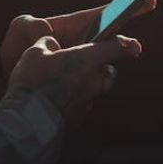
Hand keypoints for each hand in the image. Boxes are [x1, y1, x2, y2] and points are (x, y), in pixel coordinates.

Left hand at [0, 0, 156, 76]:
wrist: (11, 80)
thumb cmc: (16, 48)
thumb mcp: (20, 29)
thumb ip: (31, 25)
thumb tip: (48, 32)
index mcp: (75, 27)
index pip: (104, 15)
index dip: (126, 7)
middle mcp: (84, 46)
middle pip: (112, 43)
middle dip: (125, 45)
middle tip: (134, 49)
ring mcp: (85, 66)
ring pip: (106, 68)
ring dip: (104, 72)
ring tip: (93, 77)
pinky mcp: (82, 85)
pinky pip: (95, 86)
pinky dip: (91, 89)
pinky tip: (77, 95)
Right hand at [7, 35, 141, 126]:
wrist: (29, 120)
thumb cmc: (33, 82)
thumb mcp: (34, 53)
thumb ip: (47, 43)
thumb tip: (51, 44)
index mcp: (87, 59)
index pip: (116, 47)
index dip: (124, 43)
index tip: (133, 45)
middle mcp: (93, 80)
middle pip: (106, 70)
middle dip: (98, 66)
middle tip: (80, 63)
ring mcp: (88, 101)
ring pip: (94, 88)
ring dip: (84, 84)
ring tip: (62, 82)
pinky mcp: (79, 117)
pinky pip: (82, 103)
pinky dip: (73, 99)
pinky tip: (55, 99)